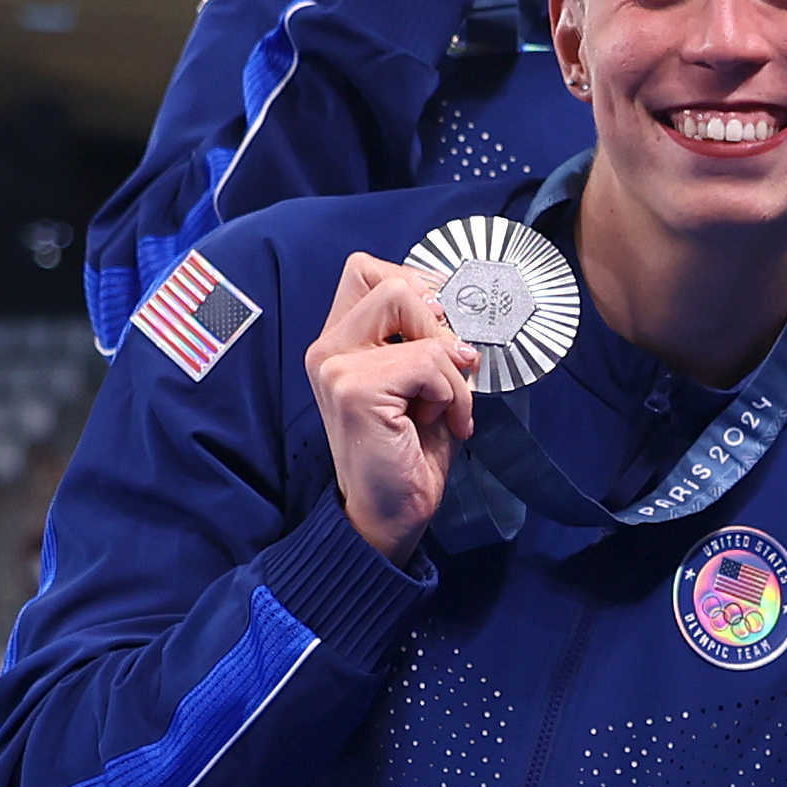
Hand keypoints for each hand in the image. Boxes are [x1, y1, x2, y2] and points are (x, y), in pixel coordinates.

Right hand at [304, 253, 477, 559]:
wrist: (390, 516)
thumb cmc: (408, 452)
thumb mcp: (422, 384)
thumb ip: (427, 340)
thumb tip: (458, 305)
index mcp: (339, 342)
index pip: (369, 271)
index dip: (418, 288)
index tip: (443, 333)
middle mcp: (327, 349)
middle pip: (394, 284)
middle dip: (440, 325)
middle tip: (451, 371)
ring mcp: (336, 367)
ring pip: (416, 317)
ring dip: (450, 367)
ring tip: (443, 408)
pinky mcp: (355, 390)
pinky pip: (429, 361)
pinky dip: (452, 393)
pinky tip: (444, 424)